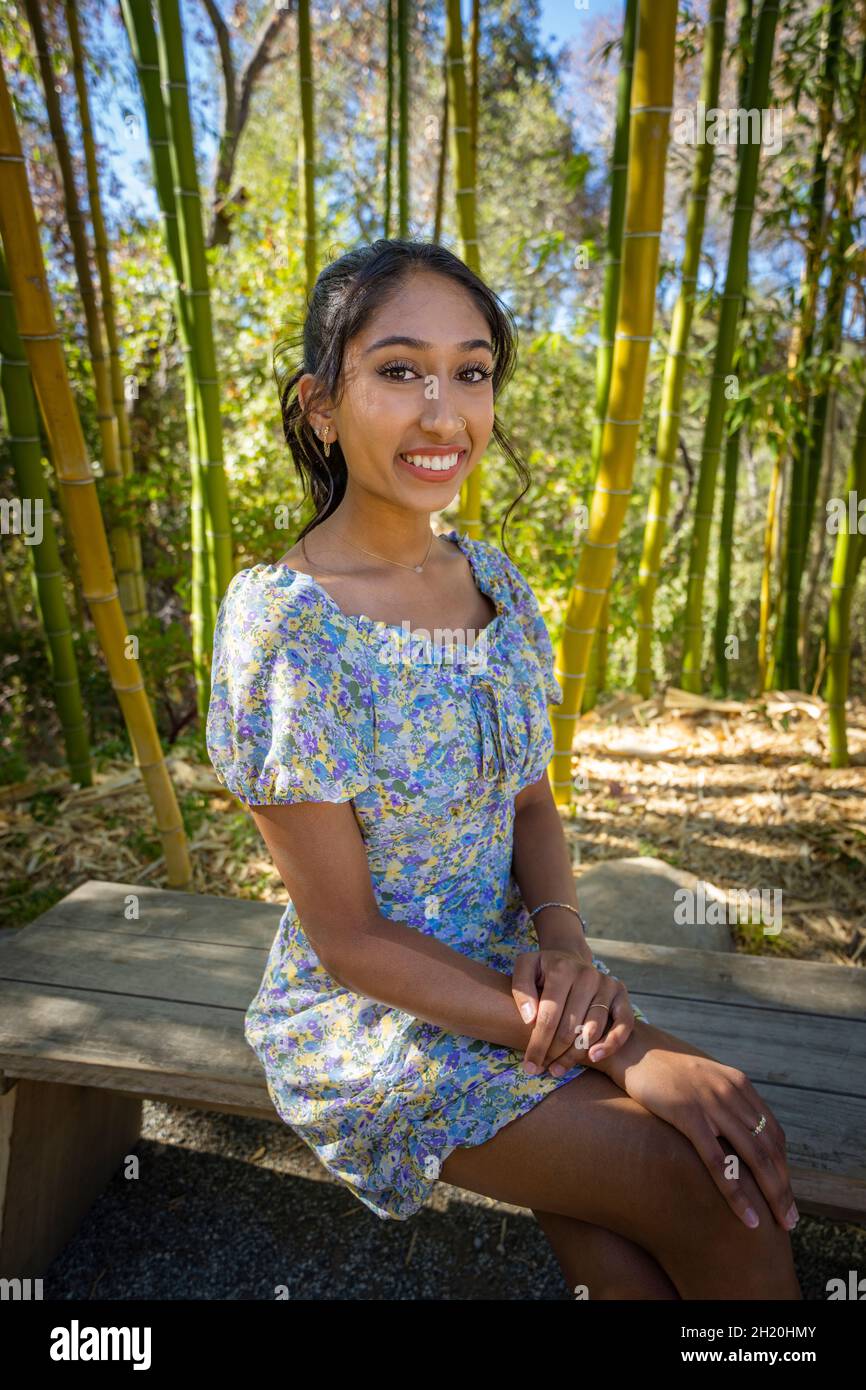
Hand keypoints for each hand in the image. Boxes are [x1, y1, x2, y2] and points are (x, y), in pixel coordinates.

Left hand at [511, 948, 635, 1075]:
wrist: (569, 957)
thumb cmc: (543, 969)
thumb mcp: (525, 968)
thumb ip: (522, 990)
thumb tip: (530, 1018)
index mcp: (562, 969)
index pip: (549, 1016)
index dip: (538, 1044)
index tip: (529, 1065)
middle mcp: (587, 975)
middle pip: (570, 1028)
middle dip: (553, 1054)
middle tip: (541, 1070)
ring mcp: (607, 984)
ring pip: (592, 1031)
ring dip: (574, 1056)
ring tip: (558, 1069)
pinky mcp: (621, 993)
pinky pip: (623, 1024)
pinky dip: (611, 1044)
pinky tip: (594, 1057)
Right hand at [610, 1025, 797, 1232]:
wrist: (630, 1049)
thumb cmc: (662, 1070)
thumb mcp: (701, 1079)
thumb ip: (721, 1098)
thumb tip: (732, 1128)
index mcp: (738, 1084)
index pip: (773, 1133)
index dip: (784, 1166)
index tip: (785, 1194)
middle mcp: (731, 1093)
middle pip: (770, 1149)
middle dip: (784, 1187)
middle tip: (791, 1220)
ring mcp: (711, 1104)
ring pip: (753, 1157)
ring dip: (772, 1195)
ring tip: (780, 1224)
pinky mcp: (689, 1115)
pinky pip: (719, 1161)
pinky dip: (737, 1193)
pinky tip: (746, 1216)